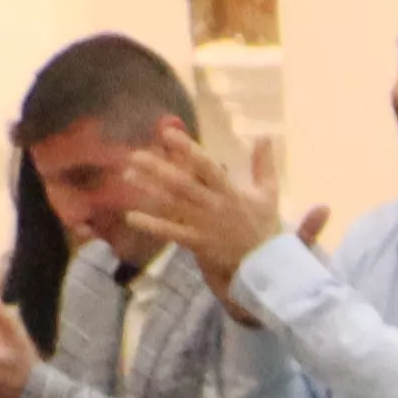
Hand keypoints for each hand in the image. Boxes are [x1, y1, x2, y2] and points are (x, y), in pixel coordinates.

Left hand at [104, 118, 284, 286]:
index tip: (167, 133)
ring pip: (172, 204)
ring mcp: (203, 225)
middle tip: (135, 155)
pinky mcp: (196, 242)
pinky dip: (151, 225)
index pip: (207, 166)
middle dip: (158, 169)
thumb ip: (264, 164)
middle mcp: (213, 206)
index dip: (187, 150)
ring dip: (149, 190)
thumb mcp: (269, 192)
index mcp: (230, 191)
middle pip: (182, 184)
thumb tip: (265, 135)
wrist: (266, 263)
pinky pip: (170, 232)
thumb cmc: (264, 224)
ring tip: (128, 175)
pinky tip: (131, 216)